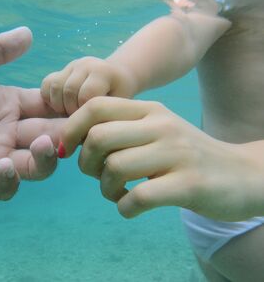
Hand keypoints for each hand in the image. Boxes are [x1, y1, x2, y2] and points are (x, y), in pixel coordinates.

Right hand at [41, 56, 136, 114]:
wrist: (119, 78)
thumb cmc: (119, 100)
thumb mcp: (117, 109)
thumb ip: (101, 120)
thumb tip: (78, 137)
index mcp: (103, 72)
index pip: (86, 96)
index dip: (84, 113)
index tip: (89, 122)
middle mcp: (86, 64)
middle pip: (68, 90)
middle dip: (70, 111)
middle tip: (79, 120)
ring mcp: (72, 66)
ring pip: (55, 87)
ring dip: (59, 106)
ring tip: (70, 114)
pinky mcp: (61, 70)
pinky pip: (46, 85)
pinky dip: (49, 99)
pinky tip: (61, 107)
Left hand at [60, 97, 263, 220]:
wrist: (243, 174)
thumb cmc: (185, 156)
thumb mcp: (156, 132)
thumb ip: (119, 131)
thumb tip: (73, 144)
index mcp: (149, 110)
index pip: (94, 106)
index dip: (71, 129)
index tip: (70, 151)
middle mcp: (161, 125)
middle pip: (98, 137)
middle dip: (86, 163)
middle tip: (99, 176)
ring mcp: (176, 153)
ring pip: (114, 168)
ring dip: (106, 189)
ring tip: (119, 193)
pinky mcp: (188, 184)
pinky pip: (138, 197)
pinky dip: (125, 207)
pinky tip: (132, 206)